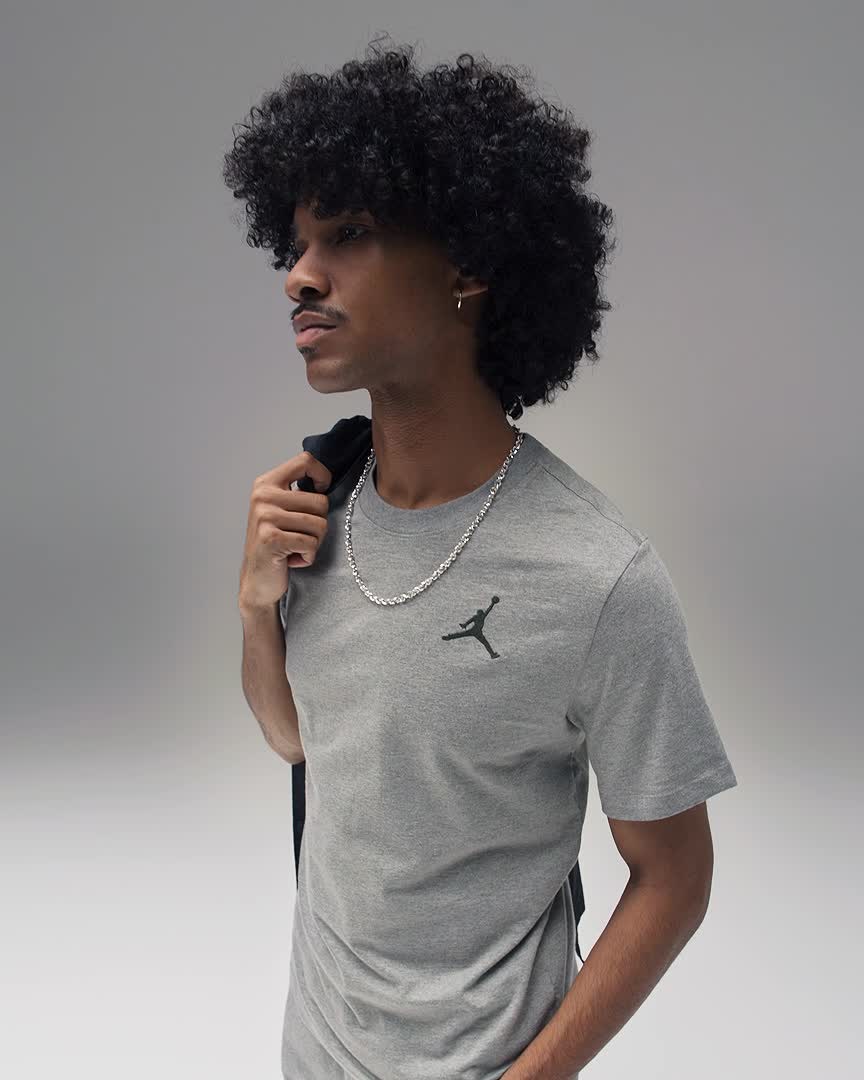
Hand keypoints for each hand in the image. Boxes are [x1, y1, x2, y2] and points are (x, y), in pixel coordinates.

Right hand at [238, 450, 331, 610]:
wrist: (258, 581)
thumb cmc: (276, 545)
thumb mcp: (283, 510)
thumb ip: (299, 491)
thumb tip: (328, 476)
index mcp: (266, 483)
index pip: (306, 460)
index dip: (323, 475)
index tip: (321, 492)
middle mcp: (263, 496)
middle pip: (321, 501)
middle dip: (319, 524)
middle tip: (301, 536)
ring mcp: (265, 516)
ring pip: (320, 524)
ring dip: (314, 543)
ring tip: (295, 547)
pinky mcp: (271, 538)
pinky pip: (311, 543)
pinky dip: (308, 556)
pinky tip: (292, 559)